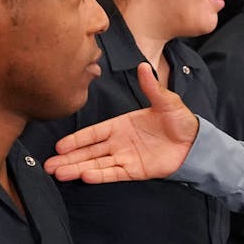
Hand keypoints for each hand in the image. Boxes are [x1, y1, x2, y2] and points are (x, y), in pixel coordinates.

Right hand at [43, 63, 199, 182]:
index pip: (93, 133)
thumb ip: (152, 88)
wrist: (195, 144)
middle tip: (48, 165)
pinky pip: (114, 173)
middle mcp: (119, 142)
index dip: (76, 139)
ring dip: (77, 168)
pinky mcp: (135, 171)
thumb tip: (143, 66)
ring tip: (58, 173)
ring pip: (96, 164)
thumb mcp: (167, 102)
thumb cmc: (180, 121)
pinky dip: (100, 175)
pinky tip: (84, 176)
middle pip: (89, 151)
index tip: (59, 145)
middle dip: (69, 158)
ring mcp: (125, 157)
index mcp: (121, 125)